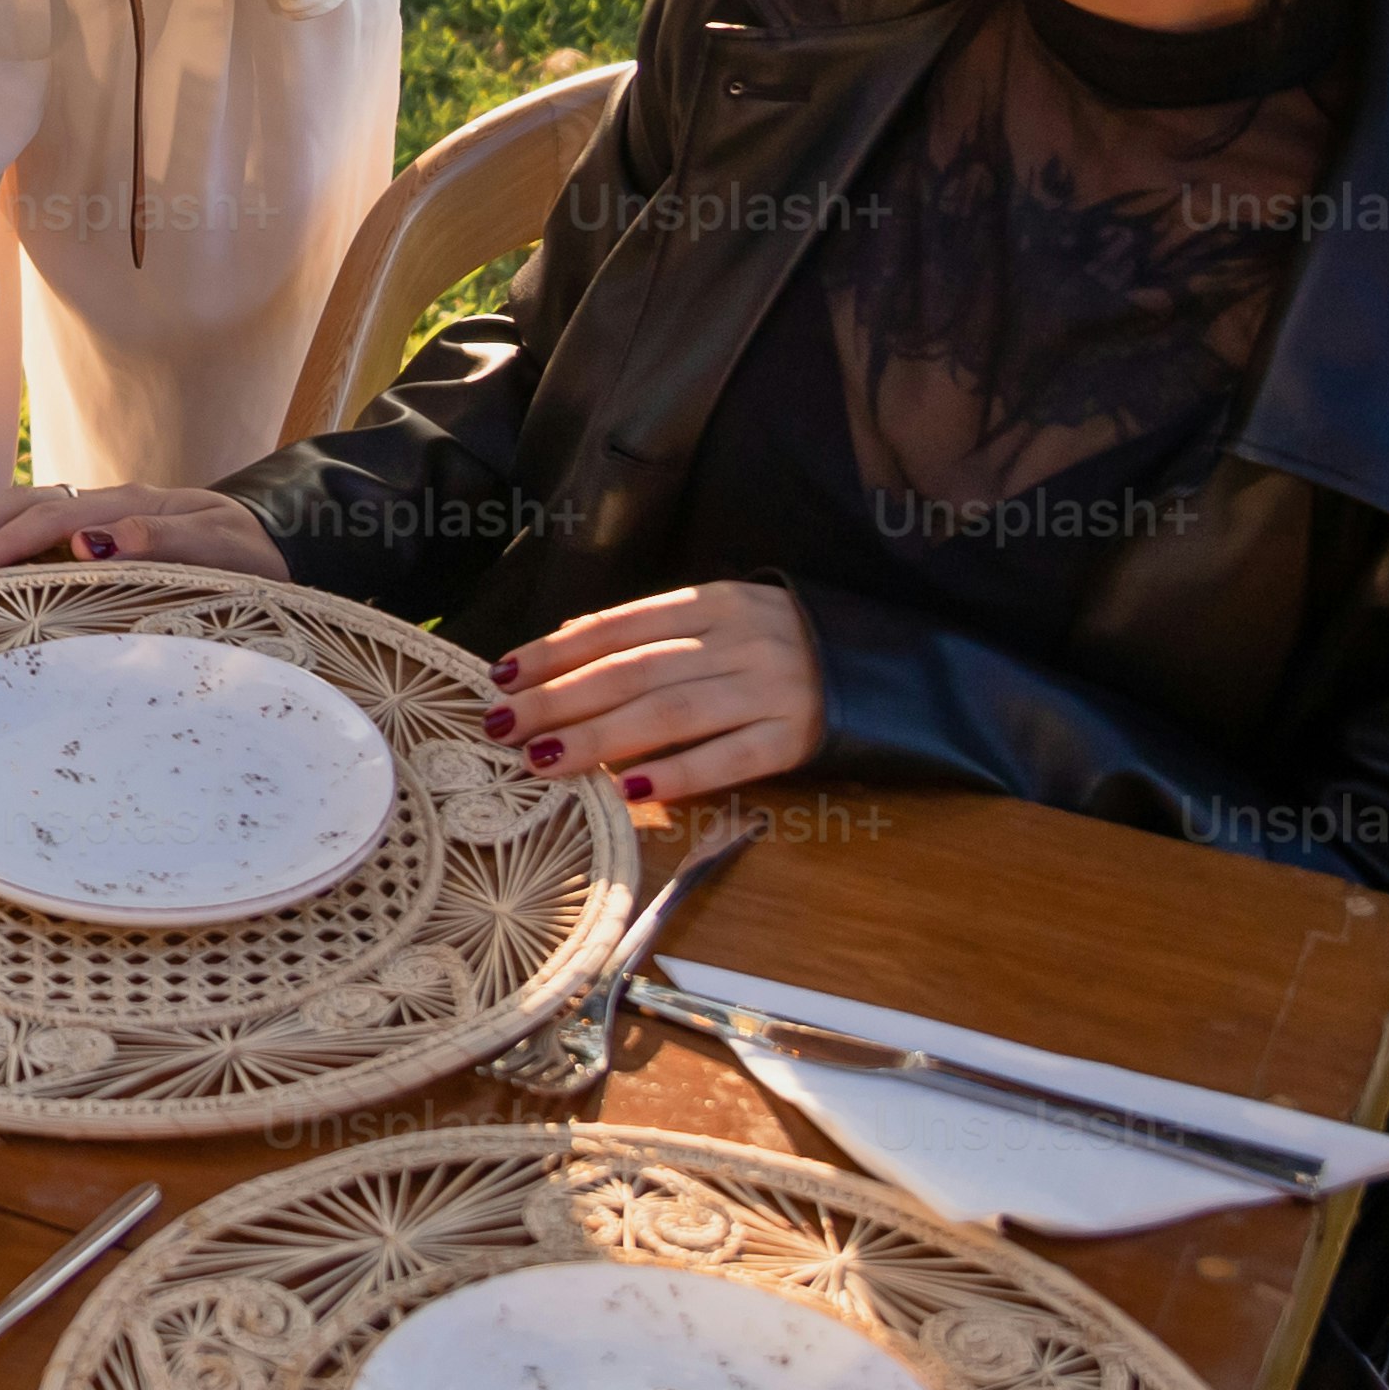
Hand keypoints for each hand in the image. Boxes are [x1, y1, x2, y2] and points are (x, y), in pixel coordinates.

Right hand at [0, 483, 285, 575]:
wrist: (278, 537)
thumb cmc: (250, 551)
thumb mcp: (218, 549)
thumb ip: (155, 542)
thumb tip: (87, 540)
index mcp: (130, 504)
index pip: (57, 521)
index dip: (10, 544)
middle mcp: (104, 501)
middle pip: (24, 507)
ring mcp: (95, 510)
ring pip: (17, 506)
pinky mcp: (92, 525)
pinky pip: (31, 517)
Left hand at [488, 580, 823, 803]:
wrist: (888, 667)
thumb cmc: (779, 647)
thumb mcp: (720, 618)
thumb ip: (651, 632)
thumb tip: (562, 646)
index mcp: (712, 601)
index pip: (617, 626)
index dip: (555, 652)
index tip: (500, 677)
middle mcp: (739, 639)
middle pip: (633, 671)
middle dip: (558, 700)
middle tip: (503, 726)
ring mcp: (771, 688)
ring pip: (670, 713)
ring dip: (599, 738)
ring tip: (543, 760)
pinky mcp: (797, 737)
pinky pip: (728, 758)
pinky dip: (676, 773)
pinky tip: (628, 789)